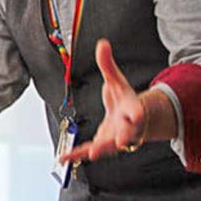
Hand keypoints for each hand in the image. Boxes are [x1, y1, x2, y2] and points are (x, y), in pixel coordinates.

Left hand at [61, 39, 146, 162]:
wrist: (132, 119)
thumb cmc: (124, 99)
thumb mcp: (116, 80)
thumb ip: (108, 64)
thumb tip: (102, 43)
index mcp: (132, 109)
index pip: (135, 110)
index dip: (136, 113)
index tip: (137, 115)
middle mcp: (126, 127)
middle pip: (126, 133)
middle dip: (123, 137)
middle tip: (120, 141)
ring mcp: (115, 138)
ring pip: (108, 146)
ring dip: (100, 150)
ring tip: (90, 153)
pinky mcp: (103, 145)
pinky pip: (90, 151)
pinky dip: (78, 155)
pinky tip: (64, 157)